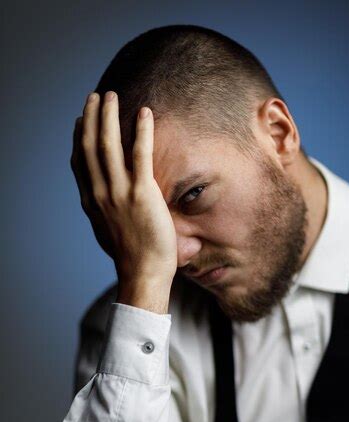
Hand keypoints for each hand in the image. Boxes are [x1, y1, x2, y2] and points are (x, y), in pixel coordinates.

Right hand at [70, 91, 177, 285]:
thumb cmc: (132, 256)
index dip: (79, 137)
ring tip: (112, 96)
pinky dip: (141, 131)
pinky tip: (144, 113)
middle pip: (90, 146)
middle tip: (96, 97)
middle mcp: (100, 194)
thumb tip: (109, 205)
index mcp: (92, 202)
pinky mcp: (142, 193)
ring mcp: (119, 192)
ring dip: (108, 116)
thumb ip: (106, 213)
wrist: (143, 273)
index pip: (80, 161)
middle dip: (91, 118)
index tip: (80, 120)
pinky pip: (140, 154)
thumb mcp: (109, 232)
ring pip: (108, 144)